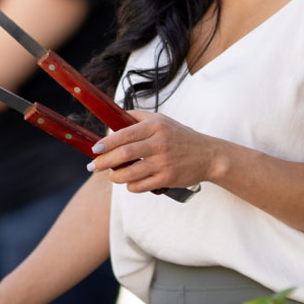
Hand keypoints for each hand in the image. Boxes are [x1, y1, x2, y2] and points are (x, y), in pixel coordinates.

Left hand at [87, 111, 217, 192]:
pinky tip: (130, 182)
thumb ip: (137, 117)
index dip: (106, 143)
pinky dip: (130, 186)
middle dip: (103, 162)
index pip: (124, 134)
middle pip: (123, 155)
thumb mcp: (162, 120)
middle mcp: (160, 143)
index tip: (95, 149)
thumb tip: (112, 117)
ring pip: (129, 173)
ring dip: (115, 176)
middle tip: (93, 166)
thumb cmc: (181, 137)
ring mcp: (164, 163)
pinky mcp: (168, 179)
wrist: (209, 156)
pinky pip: (140, 186)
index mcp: (156, 126)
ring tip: (112, 175)